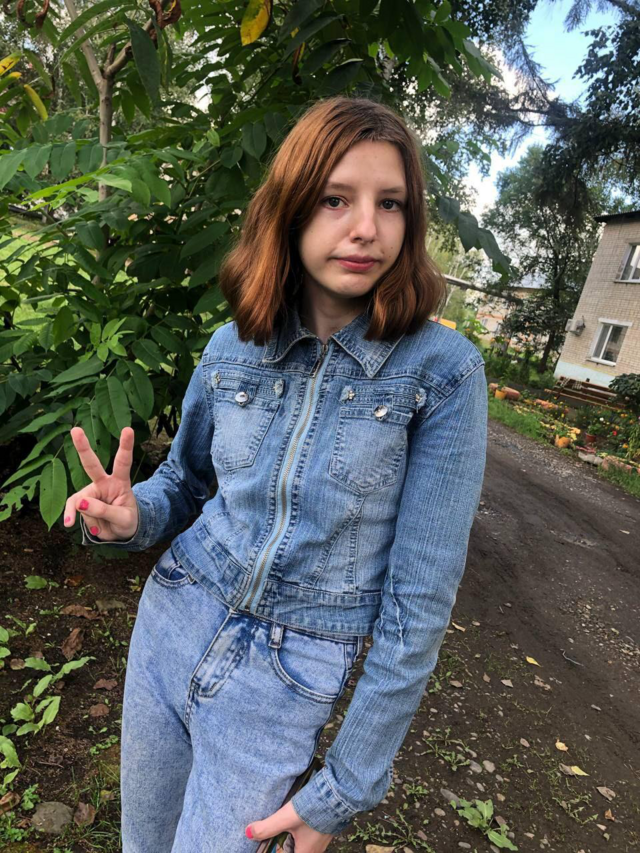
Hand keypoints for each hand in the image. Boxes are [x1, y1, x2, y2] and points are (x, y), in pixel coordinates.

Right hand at [63, 426, 138, 540]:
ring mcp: (91, 491)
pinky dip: (71, 516)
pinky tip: (69, 523)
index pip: (123, 462)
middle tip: (75, 430)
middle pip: (91, 464)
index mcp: (120, 482)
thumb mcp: (123, 519)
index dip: (125, 446)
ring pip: (81, 501)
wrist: (120, 531)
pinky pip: (73, 507)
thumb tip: (80, 503)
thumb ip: (104, 511)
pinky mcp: (81, 501)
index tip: (127, 429)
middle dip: (83, 446)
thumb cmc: (127, 521)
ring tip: (101, 526)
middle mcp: (104, 482)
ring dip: (91, 517)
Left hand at [245, 800, 333, 851]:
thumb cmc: (312, 809)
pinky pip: (308, 838)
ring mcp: (320, 841)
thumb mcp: (286, 818)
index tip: (269, 845)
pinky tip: (294, 822)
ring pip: (300, 846)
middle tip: (272, 837)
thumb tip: (248, 832)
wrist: (337, 794)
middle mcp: (314, 851)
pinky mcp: (324, 829)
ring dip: (290, 841)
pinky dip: (298, 834)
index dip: (277, 851)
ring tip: (281, 829)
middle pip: (292, 851)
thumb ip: (267, 827)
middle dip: (282, 847)